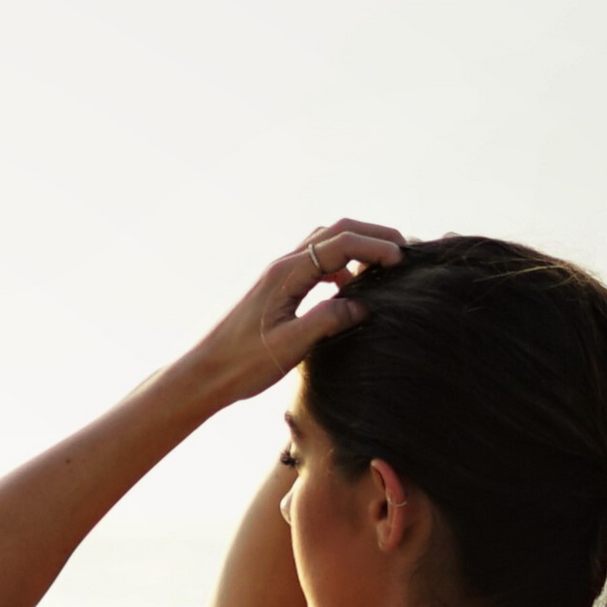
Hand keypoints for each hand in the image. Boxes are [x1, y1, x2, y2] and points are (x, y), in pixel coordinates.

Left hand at [166, 219, 404, 414]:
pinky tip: (350, 289)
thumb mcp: (290, 345)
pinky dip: (340, 265)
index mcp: (285, 274)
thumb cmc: (241, 364)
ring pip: (325, 244)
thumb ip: (328, 320)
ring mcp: (278, 275)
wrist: (203, 374)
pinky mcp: (276, 289)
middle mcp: (282, 266)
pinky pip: (315, 263)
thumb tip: (363, 305)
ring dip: (356, 248)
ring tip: (383, 268)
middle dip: (372, 236)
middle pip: (335, 232)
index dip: (375, 247)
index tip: (402, 261)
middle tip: (404, 252)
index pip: (340, 244)